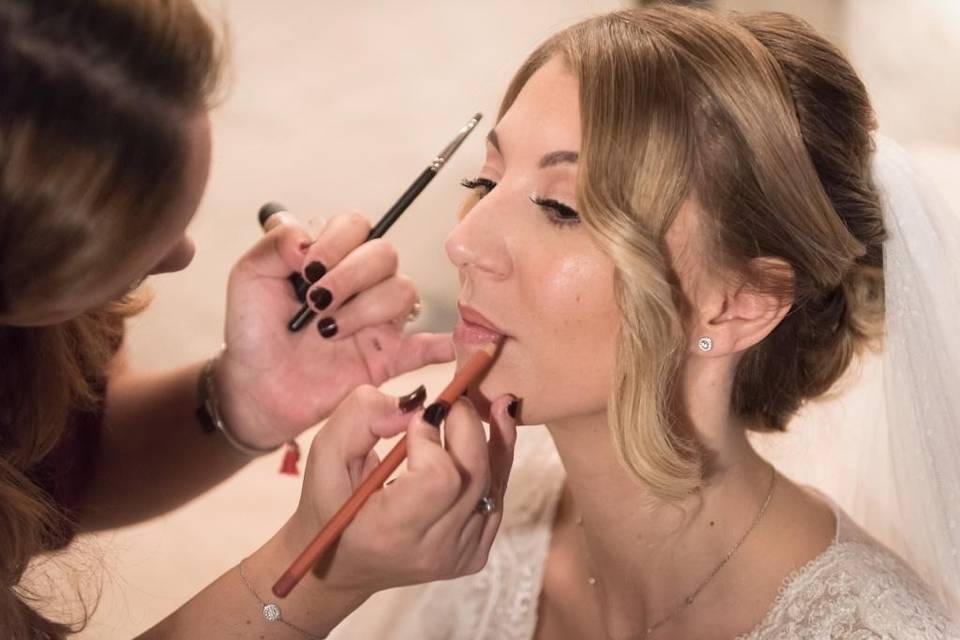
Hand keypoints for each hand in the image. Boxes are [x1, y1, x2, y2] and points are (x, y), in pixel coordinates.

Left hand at [216, 212, 454, 448]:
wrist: (254, 386)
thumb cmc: (253, 330)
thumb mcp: (249, 277)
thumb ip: (275, 244)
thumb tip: (309, 239)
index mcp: (332, 256)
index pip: (357, 226)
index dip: (337, 240)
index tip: (306, 267)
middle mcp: (361, 282)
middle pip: (385, 254)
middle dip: (350, 274)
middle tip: (316, 301)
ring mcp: (378, 319)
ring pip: (402, 291)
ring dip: (365, 308)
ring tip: (328, 331)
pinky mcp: (386, 357)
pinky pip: (425, 347)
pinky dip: (440, 344)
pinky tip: (448, 346)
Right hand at [283, 385, 517, 596]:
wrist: (341, 564)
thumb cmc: (331, 504)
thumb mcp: (327, 455)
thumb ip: (361, 417)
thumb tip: (416, 401)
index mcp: (391, 532)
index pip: (439, 478)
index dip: (432, 438)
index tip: (415, 419)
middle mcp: (432, 549)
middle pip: (473, 473)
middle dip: (466, 424)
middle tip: (448, 400)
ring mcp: (459, 554)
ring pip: (493, 480)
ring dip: (490, 435)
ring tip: (489, 401)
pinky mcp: (475, 552)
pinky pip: (498, 494)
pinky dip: (498, 457)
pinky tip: (496, 426)